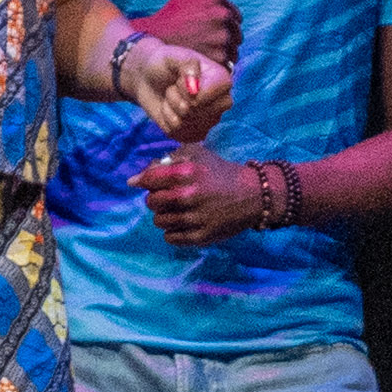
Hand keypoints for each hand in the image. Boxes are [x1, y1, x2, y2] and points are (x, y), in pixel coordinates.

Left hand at [118, 36, 232, 141]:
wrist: (149, 78)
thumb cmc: (164, 64)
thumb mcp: (174, 56)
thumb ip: (188, 66)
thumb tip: (194, 91)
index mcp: (222, 81)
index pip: (207, 97)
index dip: (186, 91)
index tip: (179, 79)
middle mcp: (221, 102)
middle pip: (195, 111)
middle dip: (176, 98)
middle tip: (174, 86)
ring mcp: (209, 120)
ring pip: (184, 123)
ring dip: (169, 108)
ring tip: (171, 95)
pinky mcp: (195, 133)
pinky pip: (178, 134)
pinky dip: (166, 120)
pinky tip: (169, 109)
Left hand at [130, 145, 268, 249]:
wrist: (253, 195)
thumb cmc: (221, 172)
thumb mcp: (197, 154)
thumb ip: (168, 160)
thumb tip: (137, 178)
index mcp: (186, 173)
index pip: (149, 180)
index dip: (142, 181)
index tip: (140, 183)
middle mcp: (188, 197)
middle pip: (151, 202)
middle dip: (155, 198)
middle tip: (167, 196)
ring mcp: (194, 219)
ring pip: (159, 221)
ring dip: (164, 215)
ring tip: (178, 210)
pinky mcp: (200, 237)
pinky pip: (170, 238)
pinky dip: (172, 231)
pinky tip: (183, 223)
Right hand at [141, 0, 242, 70]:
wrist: (153, 39)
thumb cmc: (168, 18)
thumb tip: (220, 3)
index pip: (235, 14)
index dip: (228, 24)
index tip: (220, 31)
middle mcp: (222, 15)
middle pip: (236, 32)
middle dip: (227, 38)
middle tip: (211, 45)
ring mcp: (223, 36)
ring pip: (234, 48)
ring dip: (225, 52)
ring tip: (206, 55)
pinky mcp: (220, 56)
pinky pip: (228, 62)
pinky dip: (219, 64)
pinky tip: (205, 62)